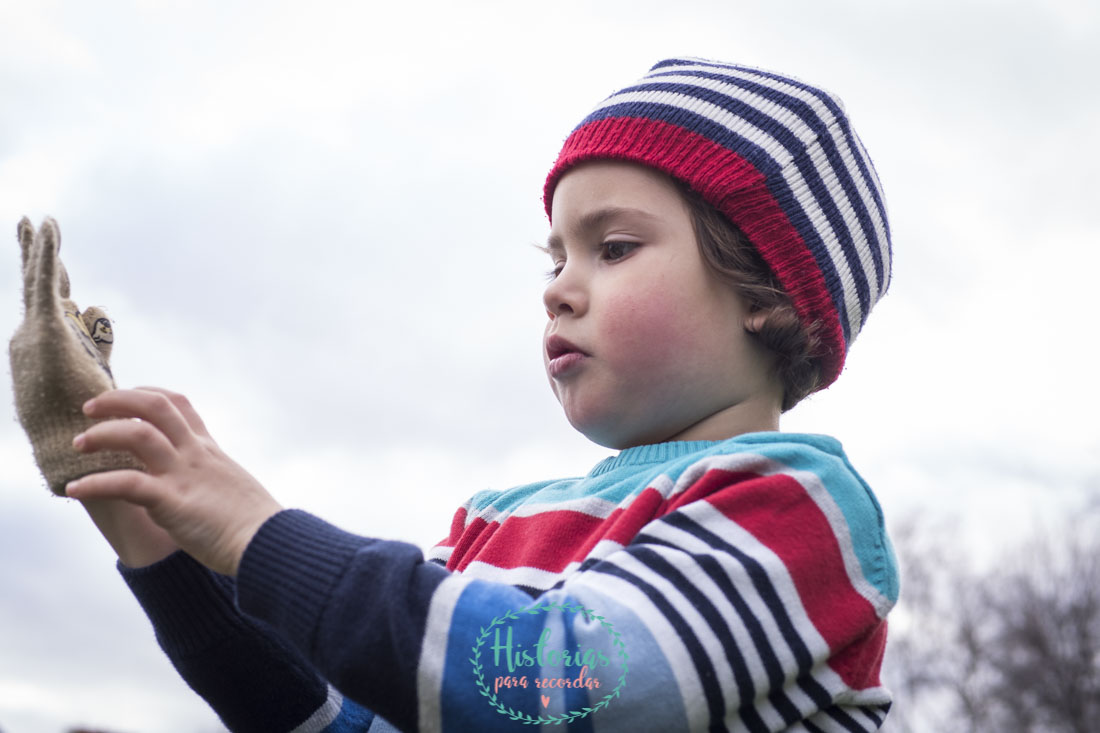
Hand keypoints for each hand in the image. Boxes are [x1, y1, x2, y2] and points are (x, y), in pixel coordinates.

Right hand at [9, 217, 142, 493]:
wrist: (74, 448)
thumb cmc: (87, 418)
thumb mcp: (96, 366)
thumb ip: (96, 337)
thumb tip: (96, 307)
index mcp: (48, 346)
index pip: (51, 302)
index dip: (53, 275)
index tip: (53, 247)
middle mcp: (34, 337)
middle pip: (40, 287)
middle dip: (38, 254)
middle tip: (33, 221)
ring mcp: (36, 334)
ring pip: (39, 281)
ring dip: (41, 250)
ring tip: (42, 221)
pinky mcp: (45, 332)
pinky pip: (43, 285)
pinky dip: (45, 254)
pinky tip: (48, 227)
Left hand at [64, 388, 283, 575]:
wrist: (268, 543)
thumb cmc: (255, 525)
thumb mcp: (233, 487)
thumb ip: (213, 478)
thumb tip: (205, 488)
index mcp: (208, 450)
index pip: (177, 404)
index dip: (146, 393)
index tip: (124, 397)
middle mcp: (194, 454)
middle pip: (154, 406)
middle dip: (117, 400)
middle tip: (88, 408)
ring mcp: (183, 475)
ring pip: (137, 435)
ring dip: (101, 434)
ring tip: (78, 444)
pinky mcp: (172, 502)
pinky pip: (127, 484)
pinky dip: (96, 484)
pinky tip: (75, 489)